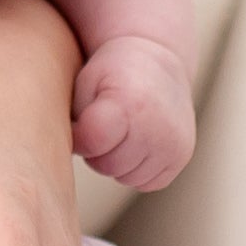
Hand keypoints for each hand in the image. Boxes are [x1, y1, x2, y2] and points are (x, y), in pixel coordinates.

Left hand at [70, 35, 195, 192]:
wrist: (158, 62)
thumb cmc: (112, 72)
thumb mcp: (86, 83)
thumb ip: (75, 120)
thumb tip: (64, 159)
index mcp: (129, 104)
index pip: (91, 143)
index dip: (79, 135)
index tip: (81, 120)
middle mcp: (157, 127)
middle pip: (107, 165)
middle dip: (97, 151)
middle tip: (102, 125)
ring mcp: (174, 144)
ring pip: (126, 177)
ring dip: (117, 161)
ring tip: (121, 131)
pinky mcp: (182, 156)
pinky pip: (147, 182)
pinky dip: (137, 169)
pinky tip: (137, 142)